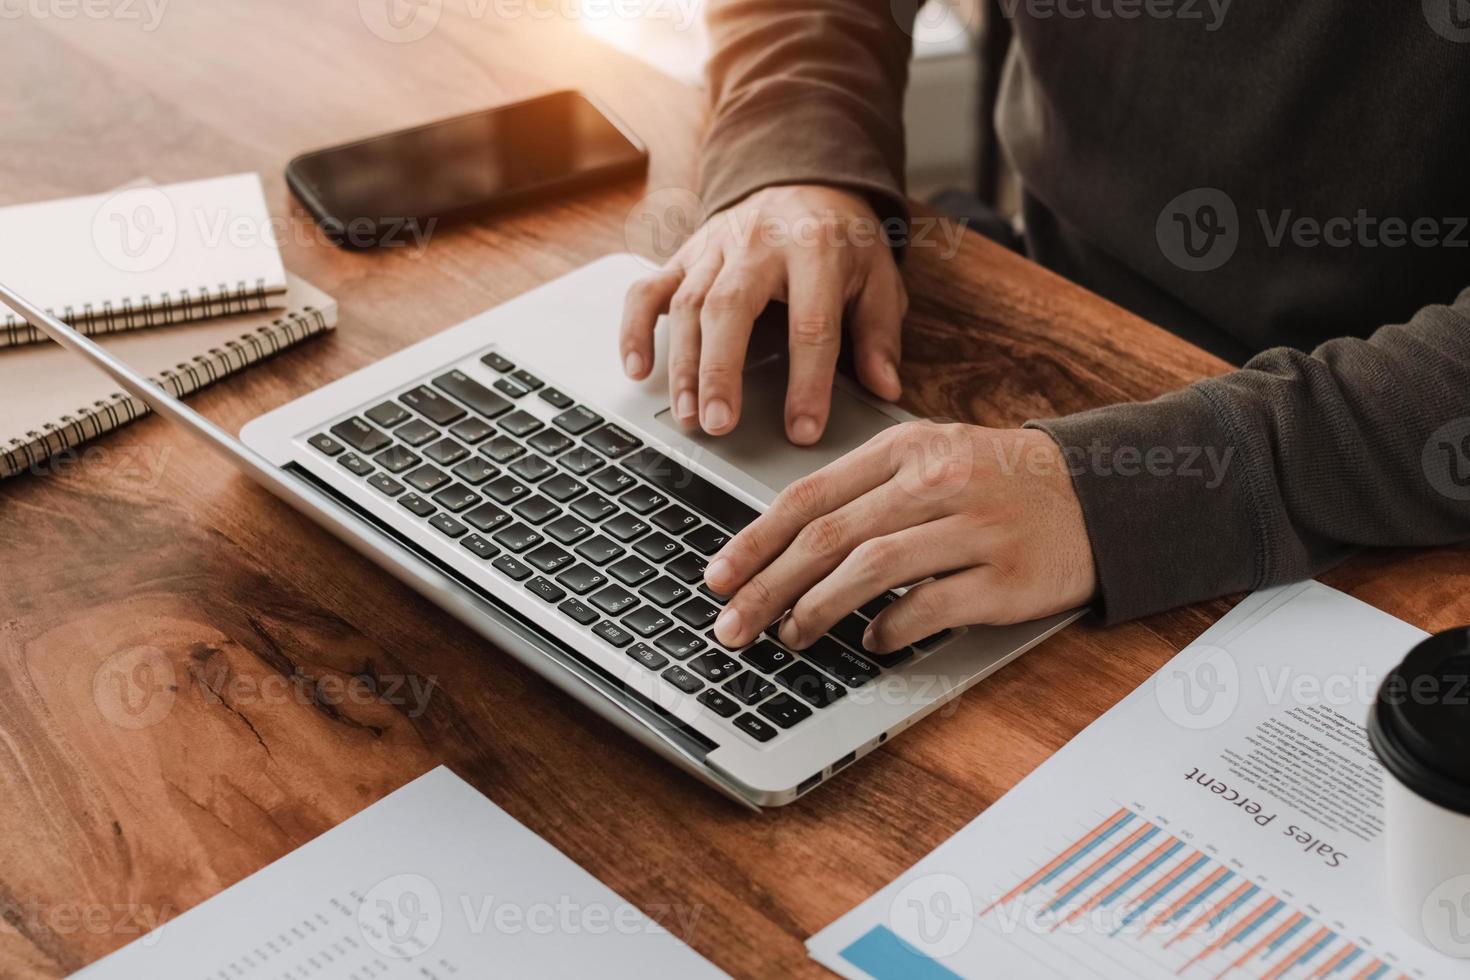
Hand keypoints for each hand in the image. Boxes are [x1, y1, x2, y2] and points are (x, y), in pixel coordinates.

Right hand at [619, 184, 906, 444]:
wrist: (803, 181)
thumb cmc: (842, 241)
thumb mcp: (879, 277)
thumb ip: (879, 333)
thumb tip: (884, 388)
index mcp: (816, 249)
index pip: (811, 324)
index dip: (807, 382)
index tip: (803, 430)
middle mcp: (758, 244)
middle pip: (730, 309)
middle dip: (721, 371)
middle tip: (720, 426)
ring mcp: (714, 248)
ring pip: (687, 304)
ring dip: (684, 365)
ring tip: (689, 416)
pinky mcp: (684, 255)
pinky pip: (648, 289)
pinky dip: (635, 328)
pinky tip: (637, 369)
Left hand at [703, 422, 1097, 653]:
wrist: (1101, 493)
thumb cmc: (1000, 482)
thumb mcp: (932, 458)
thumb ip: (866, 490)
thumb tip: (785, 546)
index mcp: (908, 447)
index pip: (811, 496)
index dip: (755, 541)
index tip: (718, 576)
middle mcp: (936, 481)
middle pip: (828, 537)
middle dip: (767, 586)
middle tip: (732, 624)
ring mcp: (973, 528)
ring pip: (869, 570)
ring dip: (817, 610)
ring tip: (790, 636)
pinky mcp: (1005, 577)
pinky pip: (928, 607)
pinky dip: (888, 629)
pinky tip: (869, 642)